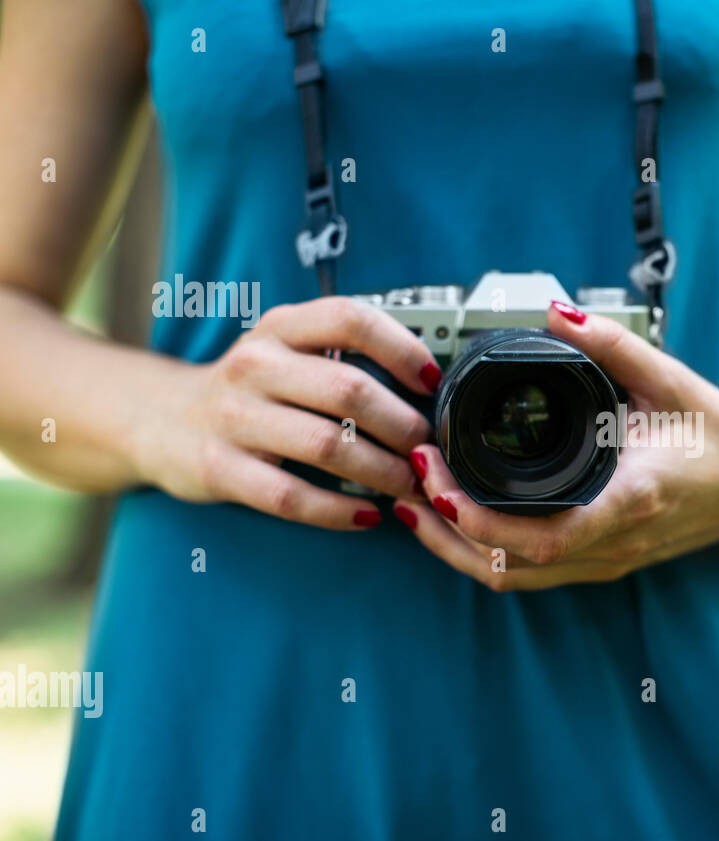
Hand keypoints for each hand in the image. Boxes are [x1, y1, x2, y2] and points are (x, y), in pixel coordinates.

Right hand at [132, 296, 439, 528]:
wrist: (158, 419)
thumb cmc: (249, 389)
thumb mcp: (286, 352)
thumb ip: (342, 354)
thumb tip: (429, 383)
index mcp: (280, 328)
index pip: (350, 319)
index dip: (402, 349)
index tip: (433, 382)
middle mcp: (255, 365)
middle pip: (349, 389)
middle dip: (403, 424)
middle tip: (430, 449)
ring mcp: (233, 416)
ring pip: (327, 445)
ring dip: (382, 471)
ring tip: (410, 486)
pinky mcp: (218, 468)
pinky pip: (291, 496)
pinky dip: (338, 510)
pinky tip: (368, 515)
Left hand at [395, 302, 718, 589]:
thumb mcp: (672, 380)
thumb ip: (613, 345)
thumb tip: (557, 313)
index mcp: (630, 501)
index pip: (538, 537)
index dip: (475, 517)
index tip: (434, 475)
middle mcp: (614, 545)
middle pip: (506, 568)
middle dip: (445, 535)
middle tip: (407, 485)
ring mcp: (608, 562)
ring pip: (513, 580)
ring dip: (458, 550)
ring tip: (416, 506)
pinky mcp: (603, 562)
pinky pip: (530, 574)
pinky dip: (485, 552)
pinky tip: (459, 520)